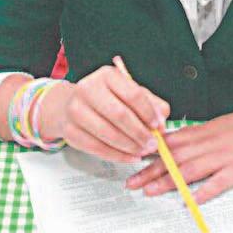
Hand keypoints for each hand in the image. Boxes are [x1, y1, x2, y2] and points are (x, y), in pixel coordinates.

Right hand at [34, 65, 166, 163]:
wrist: (70, 104)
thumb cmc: (106, 99)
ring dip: (130, 147)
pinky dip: (117, 156)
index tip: (158, 126)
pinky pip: (97, 148)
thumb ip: (151, 103)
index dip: (148, 113)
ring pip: (108, 134)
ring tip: (142, 151)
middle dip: (140, 133)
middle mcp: (88, 89)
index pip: (133, 94)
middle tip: (152, 144)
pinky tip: (130, 157)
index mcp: (107, 75)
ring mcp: (76, 110)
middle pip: (119, 115)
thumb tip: (162, 120)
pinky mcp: (70, 131)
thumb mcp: (129, 93)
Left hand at [125, 110, 232, 202]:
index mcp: (198, 134)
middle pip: (173, 159)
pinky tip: (189, 201)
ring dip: (168, 181)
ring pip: (189, 170)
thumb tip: (162, 143)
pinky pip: (216, 183)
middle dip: (149, 171)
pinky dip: (202, 192)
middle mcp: (205, 146)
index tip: (130, 160)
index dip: (147, 152)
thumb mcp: (208, 127)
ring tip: (150, 191)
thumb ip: (186, 137)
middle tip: (132, 183)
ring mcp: (220, 159)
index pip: (167, 144)